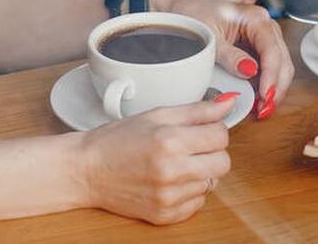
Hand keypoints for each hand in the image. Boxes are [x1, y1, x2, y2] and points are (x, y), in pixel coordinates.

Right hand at [78, 96, 235, 224]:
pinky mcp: (165, 215)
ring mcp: (169, 196)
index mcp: (170, 140)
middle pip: (223, 162)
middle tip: (190, 146)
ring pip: (212, 183)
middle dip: (211, 152)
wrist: (87, 170)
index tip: (202, 129)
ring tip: (174, 164)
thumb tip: (230, 102)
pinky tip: (169, 181)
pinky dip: (189, 191)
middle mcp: (172, 171)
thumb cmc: (117, 140)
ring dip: (199, 172)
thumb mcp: (157, 115)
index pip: (221, 135)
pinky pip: (198, 203)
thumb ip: (198, 109)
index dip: (214, 129)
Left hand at [152, 0, 293, 119]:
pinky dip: (267, 85)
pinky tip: (259, 99)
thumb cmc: (195, 17)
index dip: (271, 76)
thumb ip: (229, 55)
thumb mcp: (209, 38)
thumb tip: (250, 71)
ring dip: (274, 89)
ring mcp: (264, 37)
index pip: (272, 50)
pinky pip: (270, 68)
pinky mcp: (259, 47)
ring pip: (281, 66)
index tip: (265, 97)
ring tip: (261, 109)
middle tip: (264, 110)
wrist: (185, 11)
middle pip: (282, 61)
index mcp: (255, 18)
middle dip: (276, 88)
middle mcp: (264, 26)